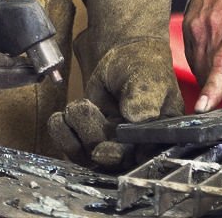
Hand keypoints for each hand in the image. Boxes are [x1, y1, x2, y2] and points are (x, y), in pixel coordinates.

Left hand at [47, 0, 178, 168]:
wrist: (124, 59)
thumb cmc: (143, 67)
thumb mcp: (147, 78)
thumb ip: (144, 98)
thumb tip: (138, 118)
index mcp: (160, 136)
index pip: (144, 159)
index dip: (123, 157)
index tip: (103, 149)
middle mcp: (137, 148)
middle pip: (113, 162)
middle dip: (94, 137)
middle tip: (86, 110)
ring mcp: (112, 148)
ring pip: (88, 157)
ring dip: (77, 130)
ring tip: (79, 104)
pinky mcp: (90, 144)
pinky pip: (71, 149)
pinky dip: (62, 134)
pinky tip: (61, 117)